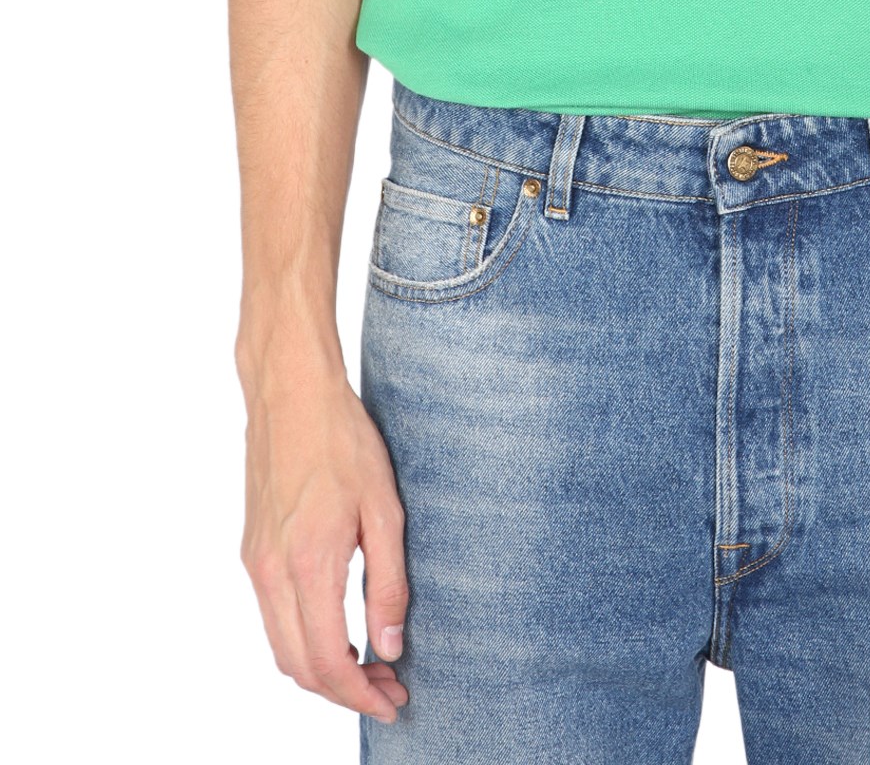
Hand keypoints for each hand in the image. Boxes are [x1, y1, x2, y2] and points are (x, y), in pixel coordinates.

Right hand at [239, 366, 409, 723]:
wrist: (290, 392)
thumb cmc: (343, 440)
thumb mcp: (385, 509)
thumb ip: (388, 583)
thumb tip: (391, 646)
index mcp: (307, 563)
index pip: (325, 662)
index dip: (359, 695)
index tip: (393, 702)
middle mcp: (270, 572)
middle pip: (298, 666)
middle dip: (343, 691)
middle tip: (389, 688)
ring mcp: (254, 563)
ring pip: (281, 646)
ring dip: (321, 669)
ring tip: (370, 664)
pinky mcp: (251, 550)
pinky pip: (272, 617)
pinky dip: (302, 639)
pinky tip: (337, 628)